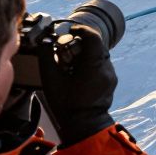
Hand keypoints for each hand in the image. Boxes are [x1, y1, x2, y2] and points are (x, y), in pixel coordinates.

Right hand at [37, 23, 117, 146]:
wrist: (84, 125)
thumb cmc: (66, 104)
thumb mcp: (51, 80)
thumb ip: (46, 57)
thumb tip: (44, 42)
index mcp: (94, 65)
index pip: (93, 36)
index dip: (81, 30)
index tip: (69, 31)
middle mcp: (106, 68)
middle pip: (96, 45)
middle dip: (80, 43)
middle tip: (66, 51)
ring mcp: (111, 75)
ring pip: (99, 54)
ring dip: (85, 54)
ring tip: (70, 65)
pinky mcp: (111, 81)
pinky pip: (101, 65)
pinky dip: (90, 63)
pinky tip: (78, 74)